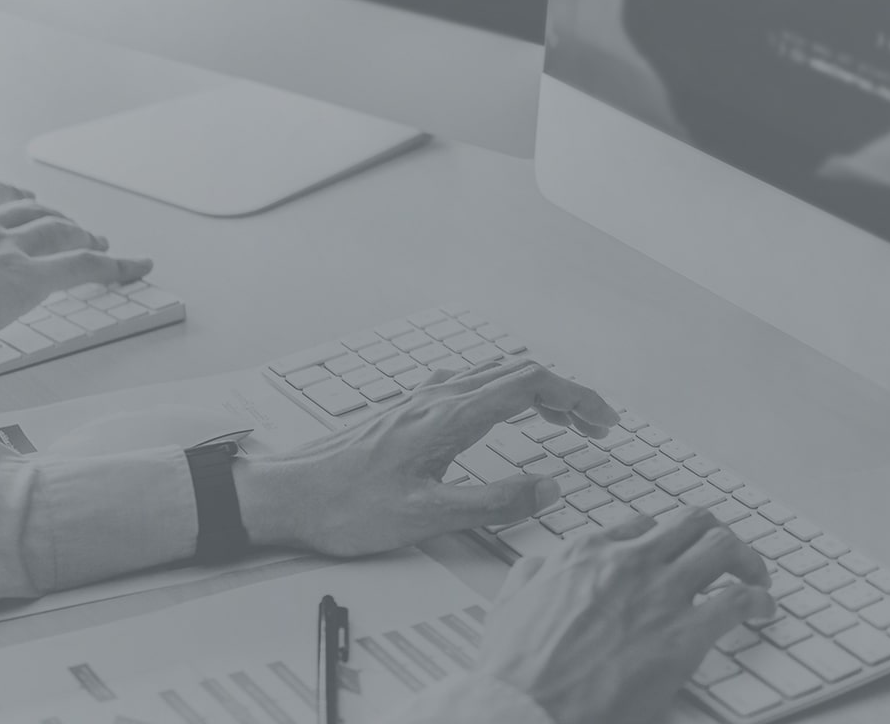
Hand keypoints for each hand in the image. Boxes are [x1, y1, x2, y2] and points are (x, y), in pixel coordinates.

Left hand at [232, 359, 619, 555]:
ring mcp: (419, 401)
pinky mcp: (406, 412)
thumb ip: (492, 502)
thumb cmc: (345, 507)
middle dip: (566, 394)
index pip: (530, 386)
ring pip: (493, 376)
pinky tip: (500, 418)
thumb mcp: (426, 516)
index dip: (576, 398)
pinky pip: (470, 386)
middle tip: (596, 426)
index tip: (604, 423)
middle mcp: (437, 398)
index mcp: (449, 416)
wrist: (285, 496)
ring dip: (536, 391)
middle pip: (518, 373)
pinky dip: (504, 394)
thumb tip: (548, 488)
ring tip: (563, 422)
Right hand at [477, 510, 776, 723]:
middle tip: (724, 557)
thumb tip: (543, 566)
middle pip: (691, 523)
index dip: (664, 539)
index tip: (673, 554)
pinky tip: (762, 611)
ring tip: (754, 578)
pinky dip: (759, 601)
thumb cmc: (516, 669)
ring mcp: (660, 594)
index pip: (641, 525)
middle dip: (713, 536)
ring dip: (745, 560)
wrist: (527, 709)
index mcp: (586, 553)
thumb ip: (532, 576)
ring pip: (722, 546)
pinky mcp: (684, 634)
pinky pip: (739, 600)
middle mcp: (629, 562)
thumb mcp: (509, 605)